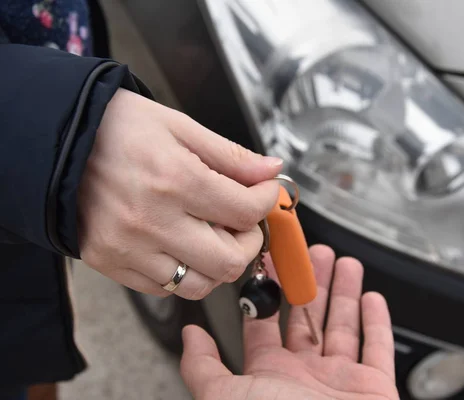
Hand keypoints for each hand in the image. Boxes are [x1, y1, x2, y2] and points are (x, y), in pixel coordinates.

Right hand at [78, 89, 282, 299]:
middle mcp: (152, 221)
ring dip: (218, 264)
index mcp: (174, 179)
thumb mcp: (178, 126)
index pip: (245, 211)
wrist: (57, 142)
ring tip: (213, 236)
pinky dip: (184, 272)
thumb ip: (230, 156)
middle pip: (230, 261)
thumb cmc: (117, 128)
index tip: (264, 192)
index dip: (266, 201)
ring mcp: (129, 248)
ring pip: (199, 285)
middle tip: (243, 221)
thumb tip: (271, 171)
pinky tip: (181, 245)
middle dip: (250, 241)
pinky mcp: (110, 264)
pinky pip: (164, 290)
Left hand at [180, 245, 398, 399]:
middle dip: (312, 282)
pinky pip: (378, 348)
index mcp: (271, 375)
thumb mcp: (228, 396)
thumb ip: (204, 367)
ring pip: (343, 326)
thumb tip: (189, 334)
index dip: (270, 291)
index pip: (268, 324)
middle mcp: (305, 376)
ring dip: (344, 292)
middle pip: (308, 317)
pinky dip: (377, 321)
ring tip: (344, 263)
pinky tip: (372, 297)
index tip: (274, 262)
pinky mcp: (374, 389)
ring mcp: (341, 382)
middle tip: (314, 252)